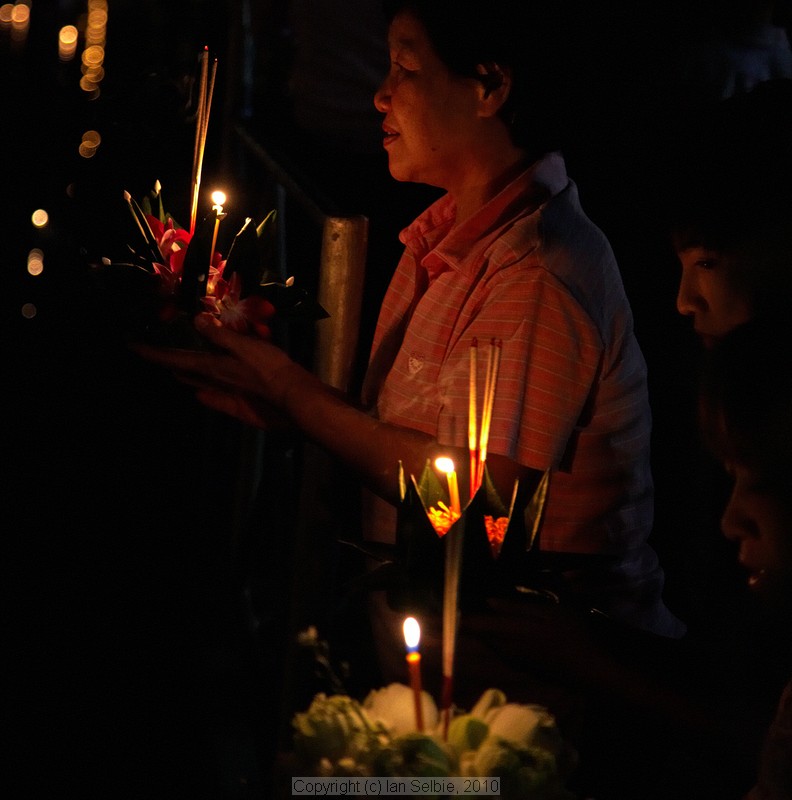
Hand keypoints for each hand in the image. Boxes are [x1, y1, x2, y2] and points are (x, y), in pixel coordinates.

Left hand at [132, 313, 302, 427]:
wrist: (294, 400)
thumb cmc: (271, 370)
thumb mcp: (246, 345)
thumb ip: (221, 335)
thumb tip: (196, 321)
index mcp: (211, 367)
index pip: (173, 359)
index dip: (152, 353)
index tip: (132, 346)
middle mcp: (214, 383)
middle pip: (183, 373)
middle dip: (168, 363)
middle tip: (156, 353)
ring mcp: (226, 397)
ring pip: (198, 385)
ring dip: (185, 376)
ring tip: (176, 368)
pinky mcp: (239, 407)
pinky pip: (215, 399)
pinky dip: (205, 392)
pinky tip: (203, 393)